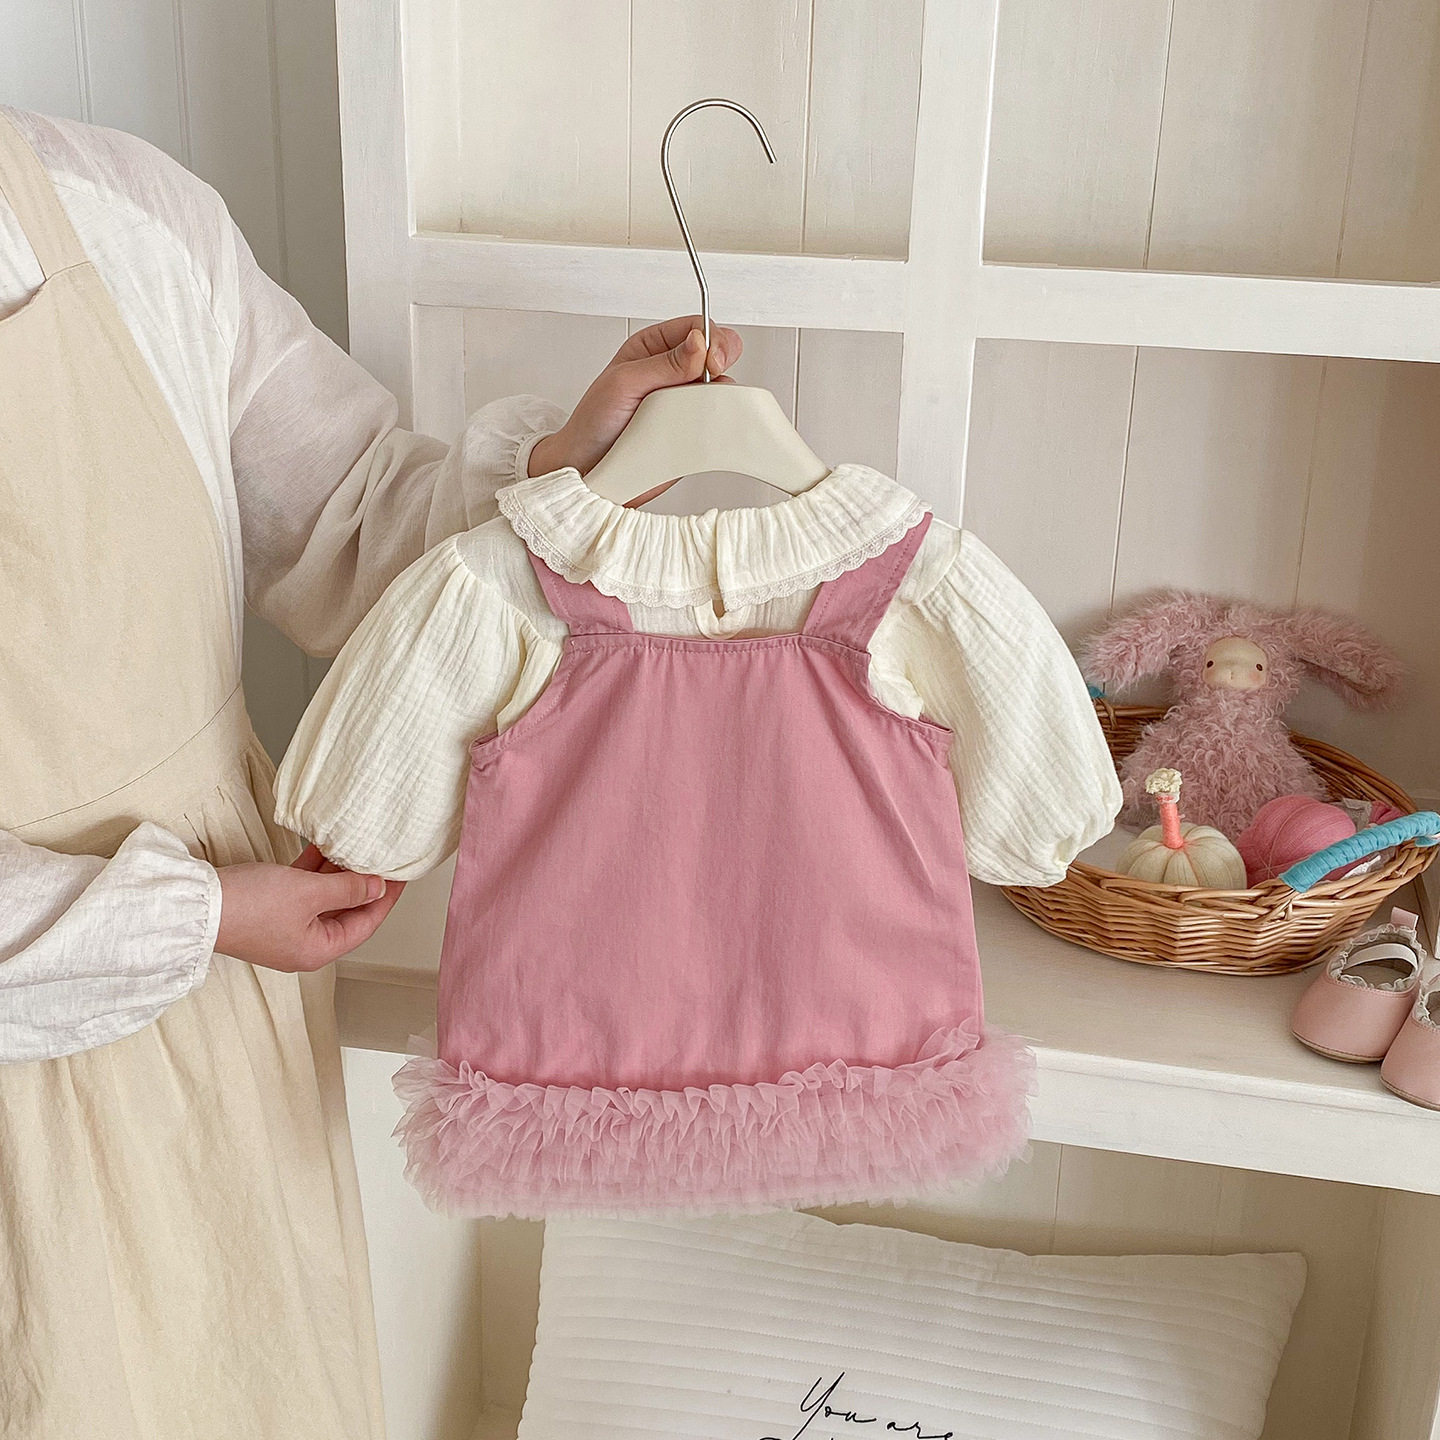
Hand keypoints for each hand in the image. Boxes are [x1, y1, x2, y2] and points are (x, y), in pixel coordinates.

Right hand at [215, 844, 404, 972]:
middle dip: (363, 882)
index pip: (366, 923)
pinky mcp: (268, 909)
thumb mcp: (308, 893)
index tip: (401, 875)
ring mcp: (285, 926)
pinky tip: (323, 847)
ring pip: (323, 897)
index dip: (386, 897)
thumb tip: (377, 886)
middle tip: (382, 857)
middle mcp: (304, 942)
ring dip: (338, 872)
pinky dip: (313, 870)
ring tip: (357, 846)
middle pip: (346, 910)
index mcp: (318, 949)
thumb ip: (346, 888)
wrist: (195, 905)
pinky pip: (302, 889)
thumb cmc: (249, 906)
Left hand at [527, 315, 742, 478]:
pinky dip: (717, 420)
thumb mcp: (623, 382)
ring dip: (717, 394)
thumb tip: (700, 343)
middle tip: (711, 377)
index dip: (711, 339)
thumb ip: (664, 363)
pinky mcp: (692, 427)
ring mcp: (684, 400)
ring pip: (722, 387)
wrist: (588, 468)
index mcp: (654, 348)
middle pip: (718, 352)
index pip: (696, 327)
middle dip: (722, 360)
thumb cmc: (594, 423)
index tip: (710, 360)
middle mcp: (673, 372)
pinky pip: (717, 419)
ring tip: (693, 407)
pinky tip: (701, 423)